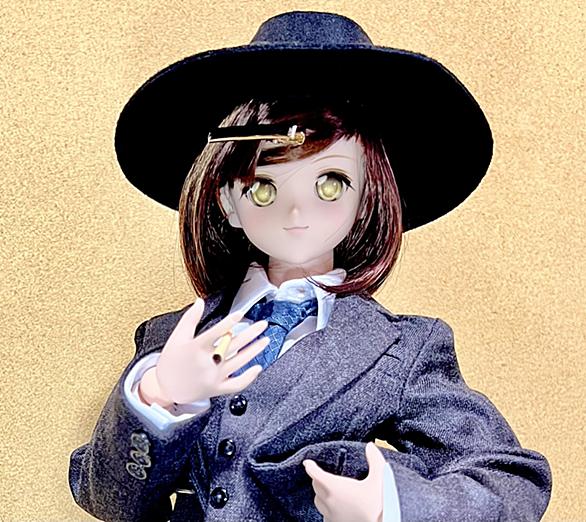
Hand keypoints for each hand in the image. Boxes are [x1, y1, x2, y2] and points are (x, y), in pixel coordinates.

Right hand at [148, 298, 269, 403]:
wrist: (165, 388)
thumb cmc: (171, 361)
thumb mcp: (177, 337)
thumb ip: (190, 318)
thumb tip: (200, 301)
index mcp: (196, 348)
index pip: (215, 333)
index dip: (229, 322)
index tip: (240, 314)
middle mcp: (206, 363)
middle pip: (233, 345)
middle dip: (250, 333)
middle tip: (262, 324)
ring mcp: (213, 377)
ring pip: (239, 362)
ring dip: (254, 350)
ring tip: (265, 340)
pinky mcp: (216, 389)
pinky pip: (236, 384)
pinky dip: (249, 377)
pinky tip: (258, 367)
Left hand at [303, 442, 385, 521]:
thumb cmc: (381, 504)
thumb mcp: (380, 478)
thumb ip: (375, 459)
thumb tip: (370, 446)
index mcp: (335, 487)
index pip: (315, 474)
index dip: (310, 467)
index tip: (307, 463)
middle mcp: (329, 502)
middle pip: (316, 487)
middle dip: (317, 478)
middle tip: (322, 473)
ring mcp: (332, 516)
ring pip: (318, 502)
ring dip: (320, 494)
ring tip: (327, 489)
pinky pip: (325, 515)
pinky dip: (327, 508)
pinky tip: (336, 506)